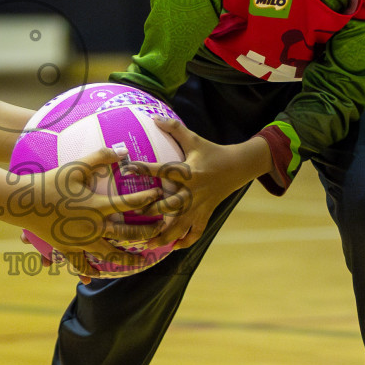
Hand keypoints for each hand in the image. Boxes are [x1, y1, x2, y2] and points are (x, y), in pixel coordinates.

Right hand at [26, 146, 168, 282]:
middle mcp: (94, 227)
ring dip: (128, 260)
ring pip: (110, 255)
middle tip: (160, 231)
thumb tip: (123, 150)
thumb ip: (101, 157)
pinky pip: (81, 264)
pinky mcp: (67, 248)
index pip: (130, 203)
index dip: (147, 199)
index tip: (159, 196)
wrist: (25, 202)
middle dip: (147, 232)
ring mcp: (81, 241)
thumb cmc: (51, 182)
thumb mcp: (76, 166)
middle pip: (128, 234)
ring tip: (140, 263)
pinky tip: (96, 275)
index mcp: (98, 206)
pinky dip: (90, 271)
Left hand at [122, 115, 270, 249]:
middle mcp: (193, 191)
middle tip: (133, 215)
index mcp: (188, 171)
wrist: (238, 167)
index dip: (144, 169)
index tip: (126, 169)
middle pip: (171, 205)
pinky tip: (173, 247)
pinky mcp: (205, 214)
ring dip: (165, 236)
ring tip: (149, 244)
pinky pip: (196, 232)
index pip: (163, 170)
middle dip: (152, 211)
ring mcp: (200, 205)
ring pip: (181, 225)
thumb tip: (155, 117)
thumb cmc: (212, 152)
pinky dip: (186, 241)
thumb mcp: (194, 139)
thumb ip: (175, 129)